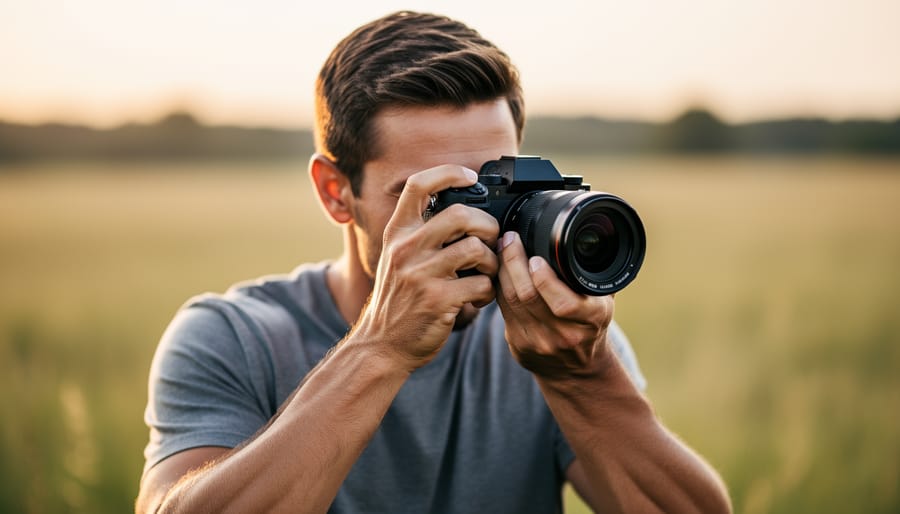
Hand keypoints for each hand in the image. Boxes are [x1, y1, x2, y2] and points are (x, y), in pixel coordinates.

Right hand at [354, 166, 499, 370]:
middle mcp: (406, 249)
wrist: (382, 345)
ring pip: (477, 250)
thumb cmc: (399, 300)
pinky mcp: (438, 300)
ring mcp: (421, 274)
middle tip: (491, 239)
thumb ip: (420, 233)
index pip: (418, 185)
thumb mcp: (397, 258)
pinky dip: (489, 291)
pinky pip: (481, 284)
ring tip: (487, 273)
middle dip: (487, 225)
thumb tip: (464, 211)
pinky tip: (480, 297)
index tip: (470, 177)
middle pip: (461, 214)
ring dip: (493, 262)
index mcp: (398, 233)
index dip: (449, 173)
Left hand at [495, 231, 614, 380]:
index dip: (545, 280)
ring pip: (511, 300)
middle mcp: (565, 334)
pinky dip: (498, 286)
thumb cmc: (591, 325)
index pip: (564, 304)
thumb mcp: (603, 301)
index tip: (536, 257)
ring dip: (503, 270)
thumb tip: (590, 234)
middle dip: (514, 262)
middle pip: (528, 296)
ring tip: (503, 247)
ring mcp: (539, 342)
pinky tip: (499, 269)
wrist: (578, 370)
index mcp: (592, 319)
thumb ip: (595, 272)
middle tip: (510, 239)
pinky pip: (503, 309)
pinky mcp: (518, 345)